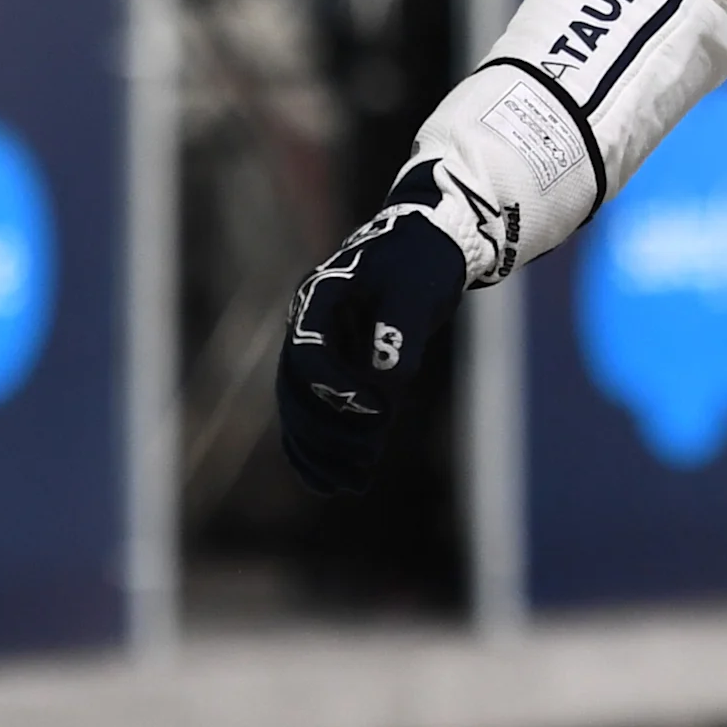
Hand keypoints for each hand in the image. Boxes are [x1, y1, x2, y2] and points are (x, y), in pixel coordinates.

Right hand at [273, 181, 468, 495]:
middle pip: (297, 390)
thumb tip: (387, 388)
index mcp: (320, 297)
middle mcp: (307, 323)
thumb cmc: (423, 260)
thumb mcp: (416, 292)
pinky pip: (314, 409)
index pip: (310, 353)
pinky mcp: (333, 361)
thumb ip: (399, 335)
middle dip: (325, 434)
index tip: (379, 412)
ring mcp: (316, 342)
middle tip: (362, 467)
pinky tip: (337, 479)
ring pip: (301, 407)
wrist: (429, 240)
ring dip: (321, 450)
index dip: (338, 387)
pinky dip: (321, 445)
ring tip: (352, 485)